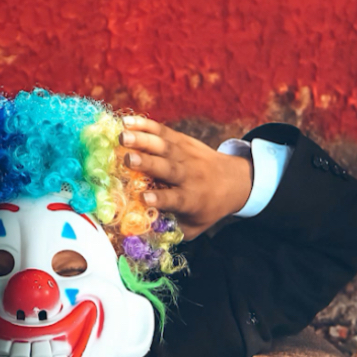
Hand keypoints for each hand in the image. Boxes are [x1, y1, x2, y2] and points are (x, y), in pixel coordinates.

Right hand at [119, 116, 252, 239]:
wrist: (235, 179)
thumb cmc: (208, 207)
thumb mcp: (196, 226)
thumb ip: (173, 230)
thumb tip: (142, 235)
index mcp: (191, 198)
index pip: (175, 198)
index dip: (159, 198)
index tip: (143, 198)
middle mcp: (188, 175)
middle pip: (167, 168)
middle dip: (147, 163)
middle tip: (127, 159)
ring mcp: (185, 154)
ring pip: (163, 146)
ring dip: (142, 139)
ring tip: (122, 135)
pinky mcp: (182, 140)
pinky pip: (162, 131)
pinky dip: (144, 125)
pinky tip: (126, 121)